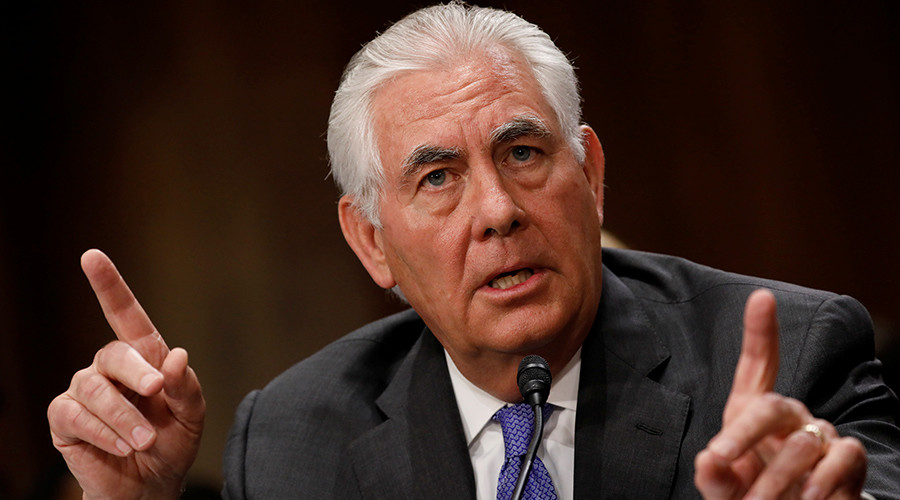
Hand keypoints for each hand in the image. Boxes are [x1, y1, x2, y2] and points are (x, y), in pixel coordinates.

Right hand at [47, 250, 205, 498]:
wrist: (151, 484)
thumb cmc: (172, 441)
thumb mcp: (192, 414)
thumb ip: (187, 386)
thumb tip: (177, 357)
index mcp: (145, 358)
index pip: (126, 316)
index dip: (109, 286)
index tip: (91, 256)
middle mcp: (111, 369)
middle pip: (115, 353)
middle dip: (138, 373)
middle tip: (158, 392)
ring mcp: (85, 392)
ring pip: (95, 389)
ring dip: (125, 417)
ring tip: (143, 440)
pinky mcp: (66, 419)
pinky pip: (75, 415)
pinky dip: (103, 432)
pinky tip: (121, 446)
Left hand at [694, 289, 867, 498]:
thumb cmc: (749, 498)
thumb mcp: (723, 489)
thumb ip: (713, 475)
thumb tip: (708, 461)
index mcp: (752, 413)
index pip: (758, 365)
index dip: (760, 332)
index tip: (761, 298)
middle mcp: (789, 416)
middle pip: (771, 406)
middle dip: (742, 435)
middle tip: (720, 460)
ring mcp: (820, 435)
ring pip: (802, 444)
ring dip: (777, 481)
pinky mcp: (847, 458)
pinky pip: (841, 458)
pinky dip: (821, 483)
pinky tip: (808, 499)